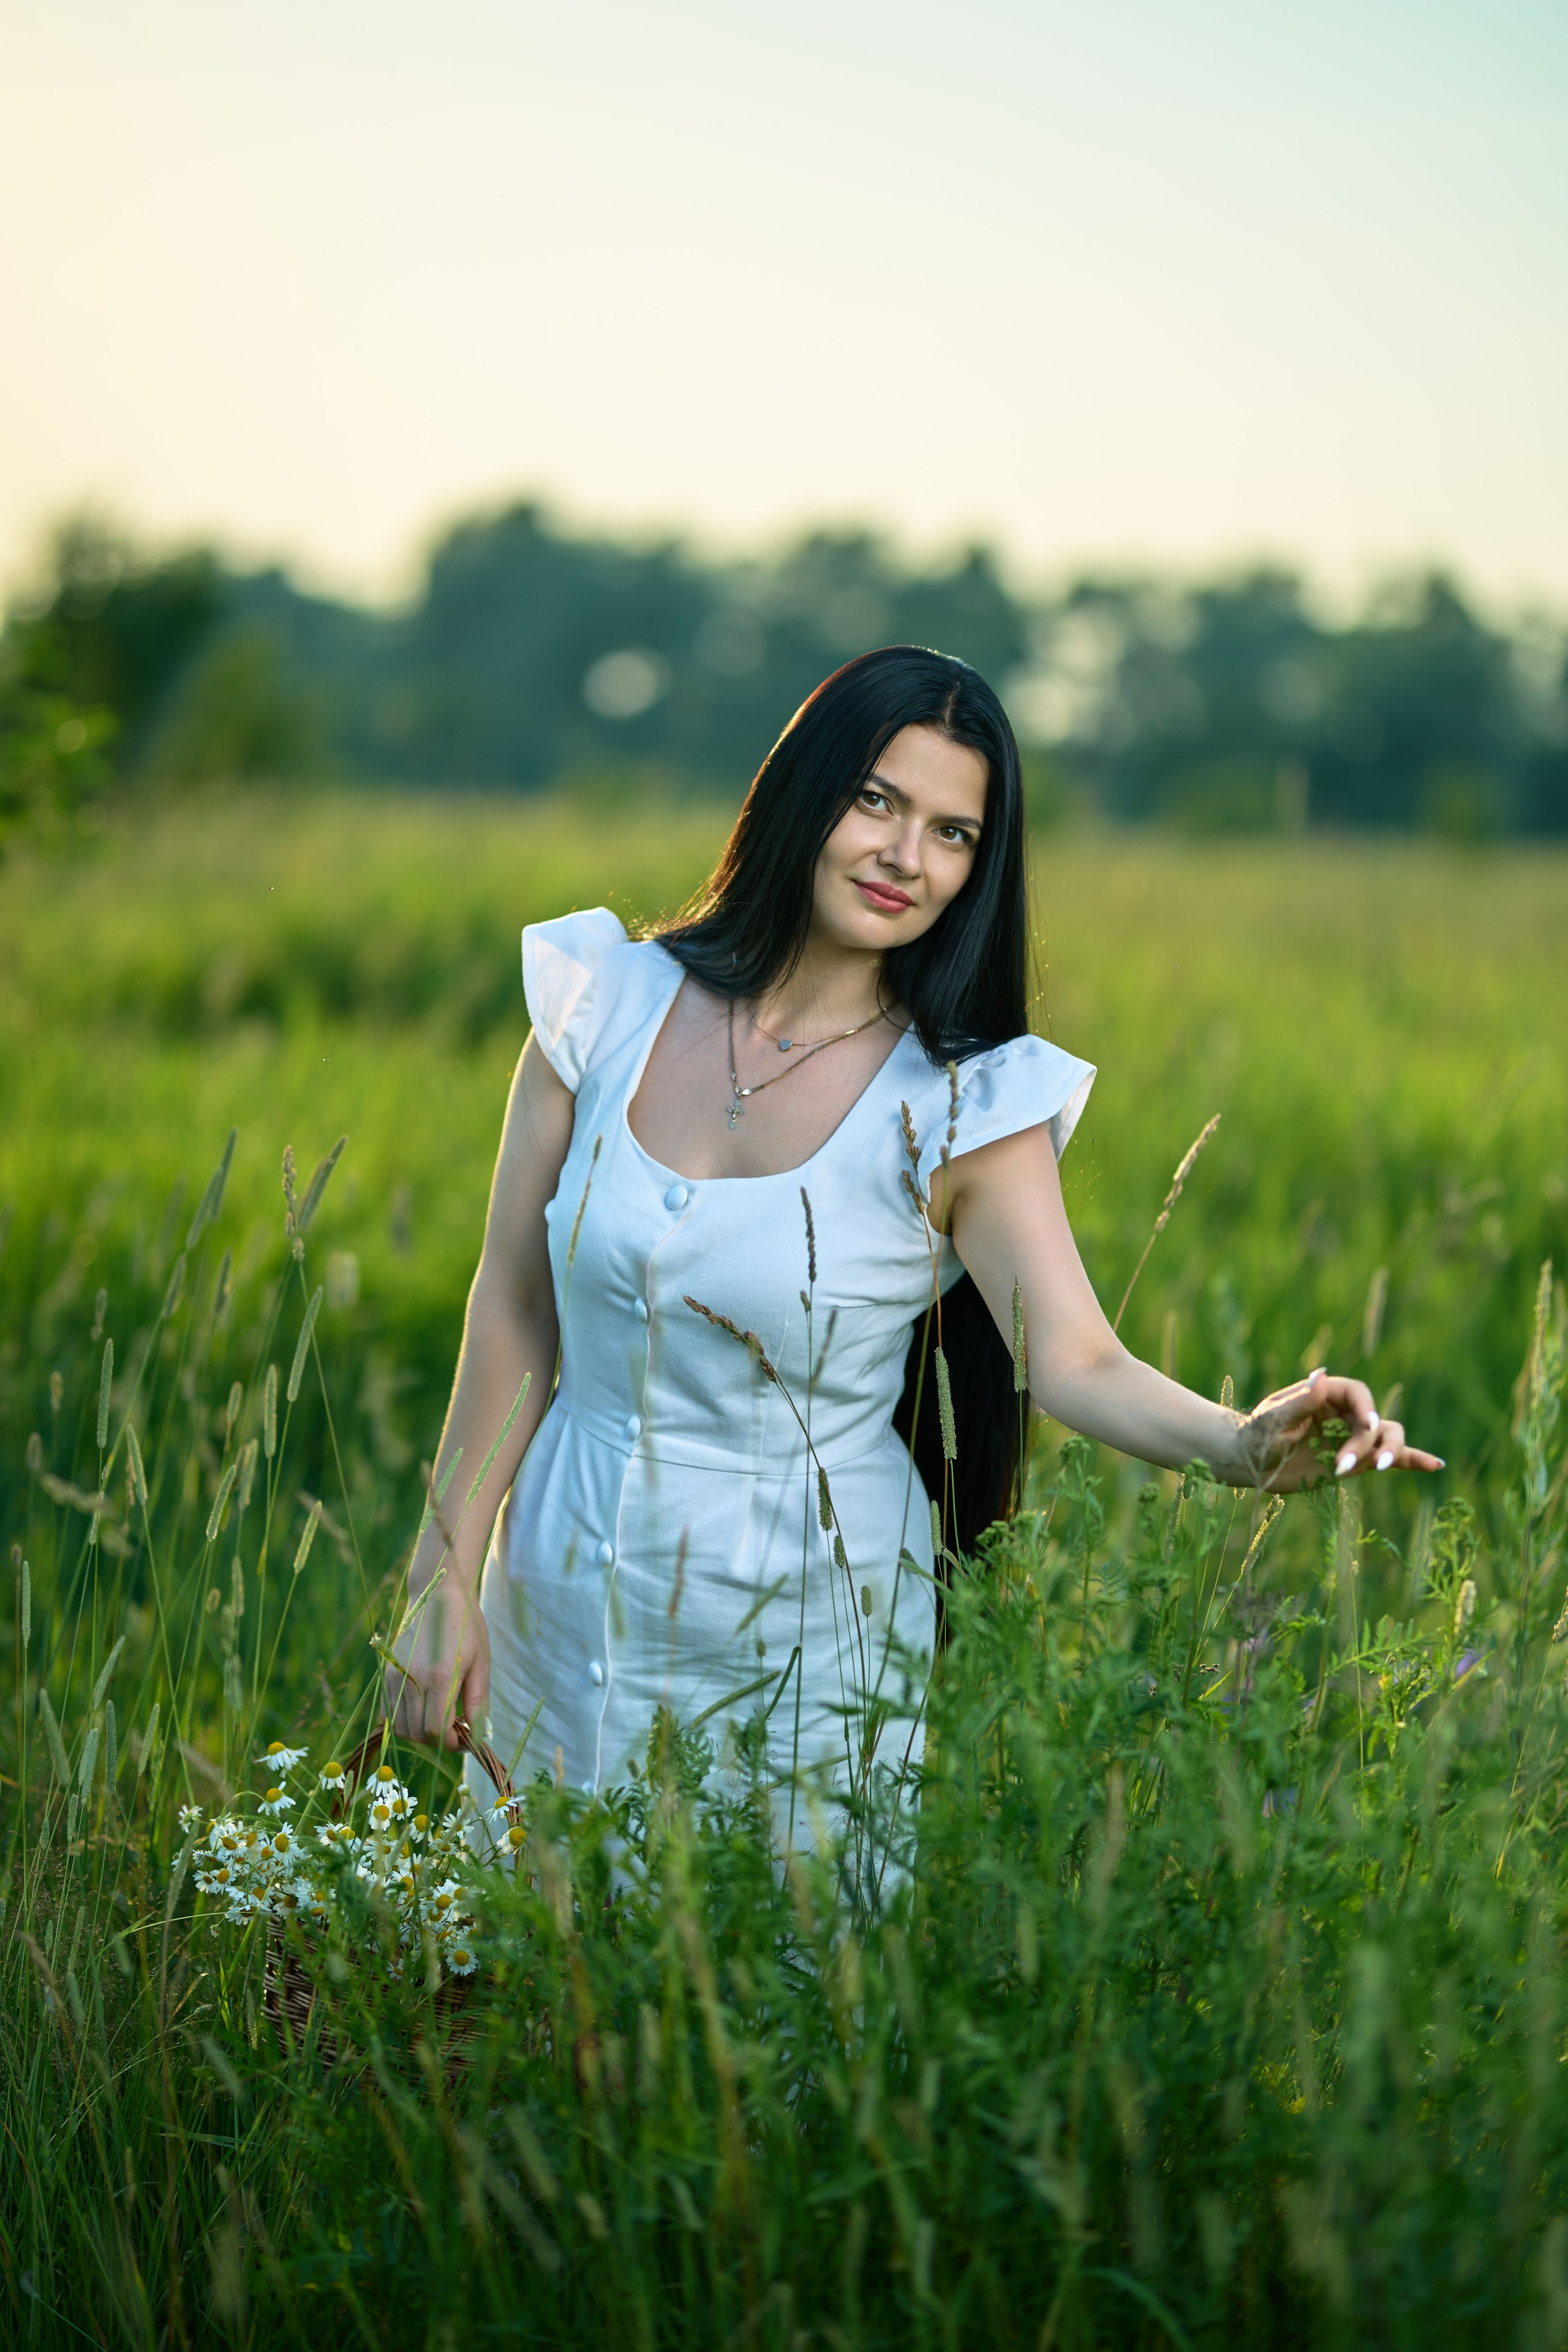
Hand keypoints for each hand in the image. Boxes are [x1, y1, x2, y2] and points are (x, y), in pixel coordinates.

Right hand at [383, 1567, 490, 1747]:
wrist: (437, 1595)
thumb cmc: (466, 1627)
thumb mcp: (480, 1664)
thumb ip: (478, 1703)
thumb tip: (479, 1736)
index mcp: (440, 1677)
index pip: (436, 1731)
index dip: (452, 1744)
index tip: (466, 1739)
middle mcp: (412, 1679)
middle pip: (417, 1734)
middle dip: (439, 1740)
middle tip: (456, 1729)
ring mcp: (395, 1676)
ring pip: (400, 1727)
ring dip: (420, 1732)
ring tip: (440, 1718)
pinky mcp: (386, 1673)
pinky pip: (388, 1713)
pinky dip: (404, 1721)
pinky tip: (423, 1709)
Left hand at [1232, 1369, 1444, 1491]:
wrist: (1249, 1462)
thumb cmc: (1256, 1435)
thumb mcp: (1274, 1419)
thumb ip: (1301, 1401)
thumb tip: (1321, 1375)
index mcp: (1325, 1394)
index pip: (1357, 1393)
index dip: (1366, 1408)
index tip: (1365, 1426)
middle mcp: (1342, 1413)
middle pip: (1375, 1419)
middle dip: (1371, 1440)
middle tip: (1354, 1464)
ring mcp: (1350, 1437)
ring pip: (1385, 1437)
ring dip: (1389, 1453)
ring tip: (1380, 1467)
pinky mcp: (1354, 1460)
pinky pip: (1385, 1458)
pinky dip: (1410, 1460)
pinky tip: (1435, 1464)